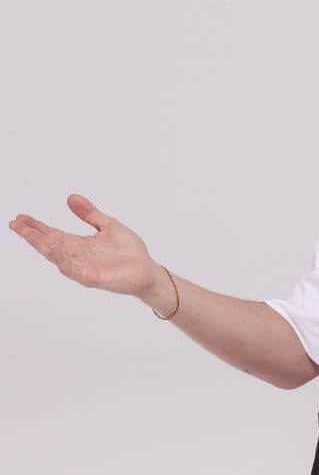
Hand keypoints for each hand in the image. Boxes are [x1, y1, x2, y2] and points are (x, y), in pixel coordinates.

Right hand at [9, 194, 157, 296]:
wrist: (148, 269)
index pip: (52, 233)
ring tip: (28, 234)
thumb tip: (70, 197)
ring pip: (58, 256)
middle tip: (15, 224)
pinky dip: (63, 260)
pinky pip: (74, 269)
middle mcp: (77, 256)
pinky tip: (54, 251)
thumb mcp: (108, 225)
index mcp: (79, 244)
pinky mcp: (93, 277)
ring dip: (43, 246)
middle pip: (49, 244)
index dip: (36, 226)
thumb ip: (90, 214)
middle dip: (32, 235)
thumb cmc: (130, 250)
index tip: (20, 217)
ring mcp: (83, 267)